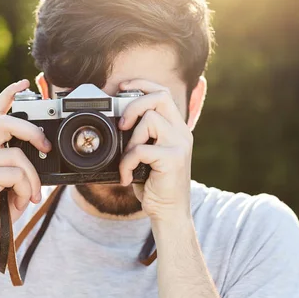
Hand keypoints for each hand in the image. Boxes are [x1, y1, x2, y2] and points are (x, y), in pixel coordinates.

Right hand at [0, 79, 51, 250]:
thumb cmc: (0, 207)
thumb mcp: (15, 179)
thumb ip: (23, 161)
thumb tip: (45, 149)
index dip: (8, 95)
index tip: (23, 83)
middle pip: (6, 122)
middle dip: (33, 131)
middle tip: (47, 148)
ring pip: (17, 154)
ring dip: (32, 177)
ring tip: (30, 194)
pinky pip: (15, 173)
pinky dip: (25, 188)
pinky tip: (21, 201)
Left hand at [118, 79, 192, 221]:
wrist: (169, 213)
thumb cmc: (154, 184)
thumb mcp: (146, 155)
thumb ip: (140, 136)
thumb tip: (116, 121)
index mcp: (175, 127)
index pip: (163, 92)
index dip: (142, 84)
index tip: (122, 88)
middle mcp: (181, 132)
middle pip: (159, 97)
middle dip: (134, 105)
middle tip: (122, 125)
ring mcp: (179, 144)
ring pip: (150, 120)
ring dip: (130, 140)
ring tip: (128, 161)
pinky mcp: (173, 159)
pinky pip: (141, 149)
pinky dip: (127, 162)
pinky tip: (127, 176)